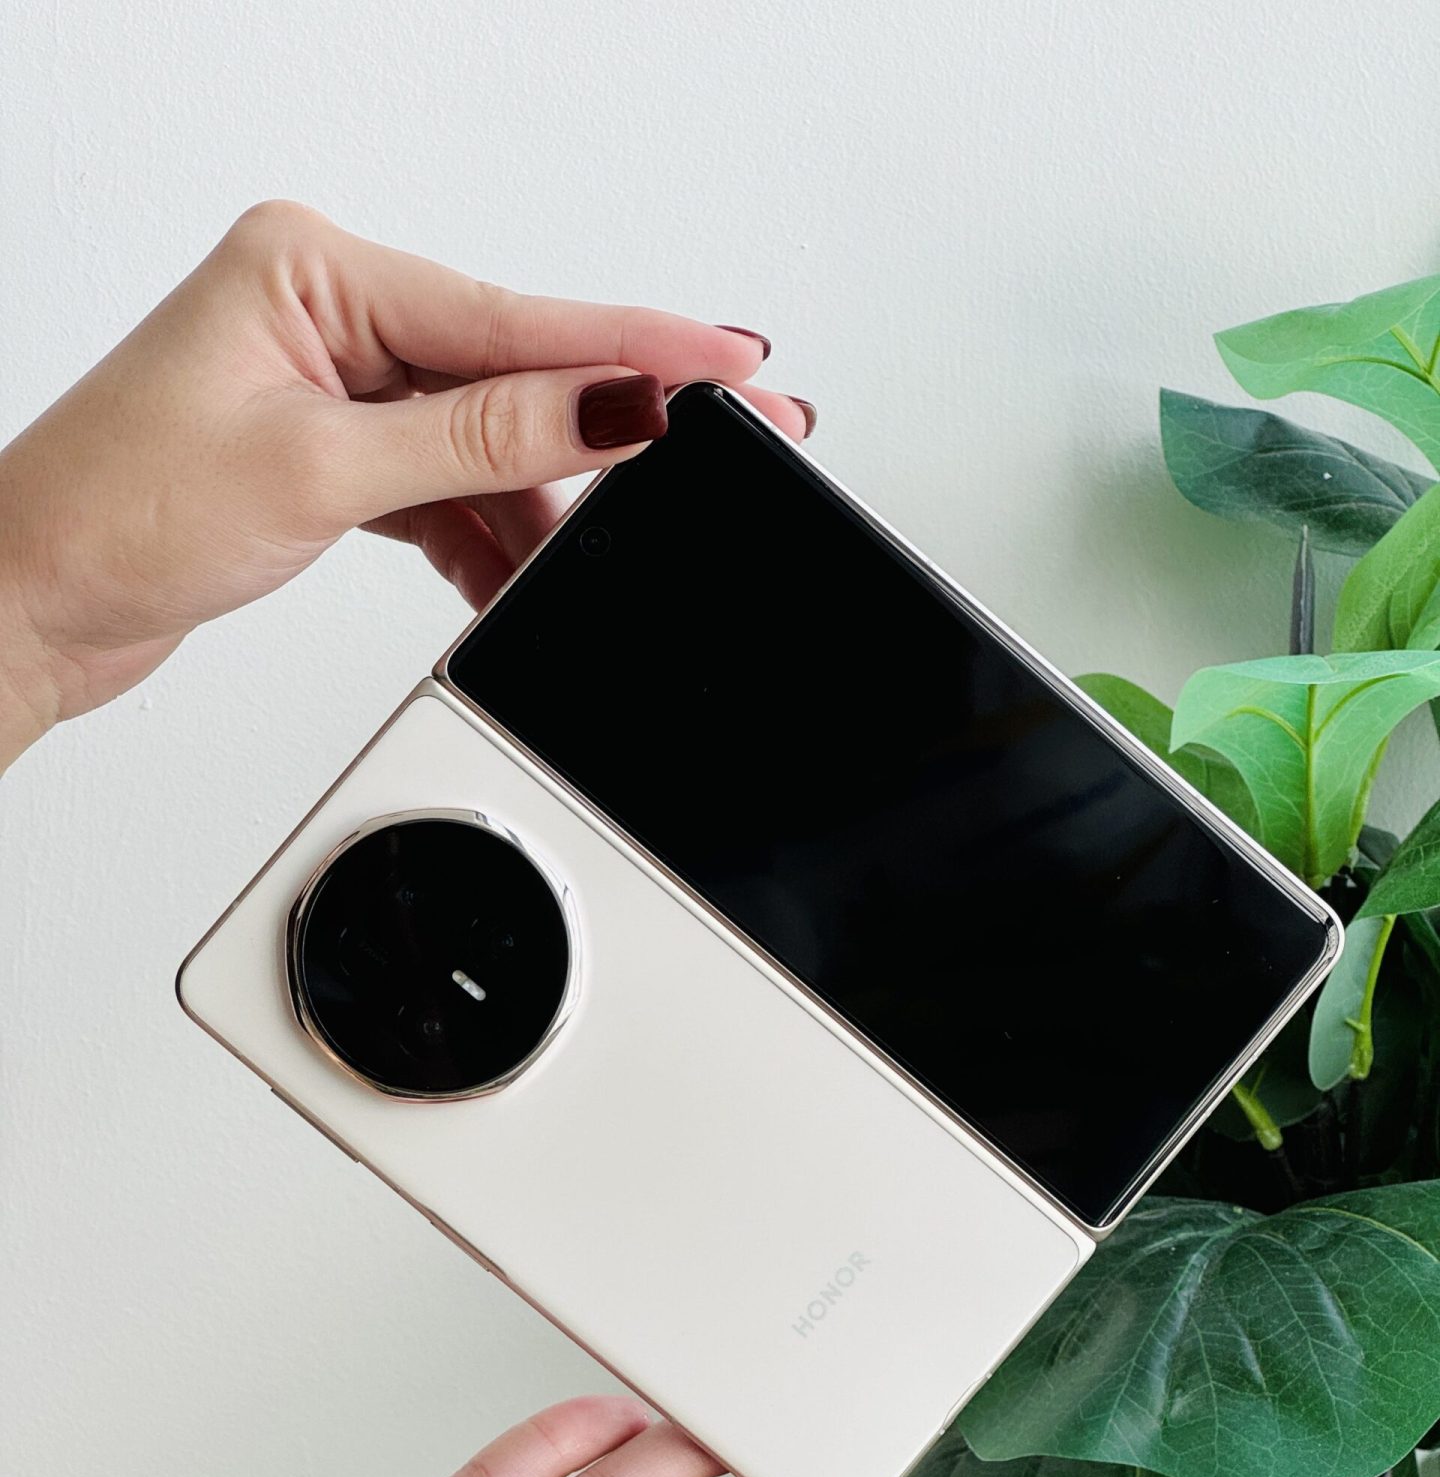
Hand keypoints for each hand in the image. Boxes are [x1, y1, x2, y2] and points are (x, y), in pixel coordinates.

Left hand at [0, 200, 807, 769]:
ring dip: (532, 507)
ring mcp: (333, 382)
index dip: (636, 348)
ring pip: (487, 441)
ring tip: (578, 559)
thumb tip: (607, 405)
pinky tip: (515, 571)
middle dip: (600, 431)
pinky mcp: (334, 449)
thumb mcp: (319, 470)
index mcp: (311, 267)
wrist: (31, 603)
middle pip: (512, 372)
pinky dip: (482, 536)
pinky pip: (447, 484)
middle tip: (725, 442)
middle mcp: (328, 311)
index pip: (512, 317)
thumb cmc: (113, 513)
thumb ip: (480, 438)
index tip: (736, 363)